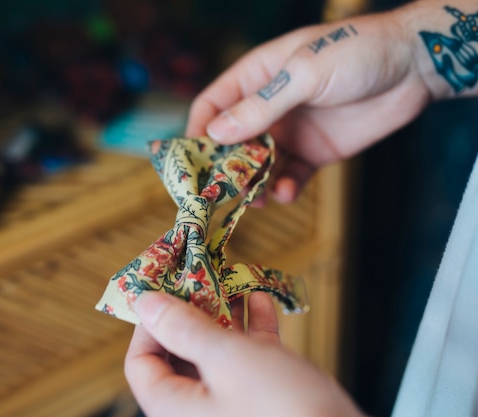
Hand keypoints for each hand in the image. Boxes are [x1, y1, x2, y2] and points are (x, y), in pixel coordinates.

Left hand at [125, 292, 364, 416]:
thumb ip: (183, 328)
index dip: (148, 323)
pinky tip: (259, 301)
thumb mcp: (226, 359)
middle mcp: (197, 410)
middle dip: (190, 311)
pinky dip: (251, 330)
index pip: (141, 362)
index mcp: (174, 409)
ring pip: (214, 353)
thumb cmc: (283, 410)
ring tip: (230, 281)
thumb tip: (145, 303)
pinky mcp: (261, 400)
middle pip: (179, 353)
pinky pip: (246, 360)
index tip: (163, 291)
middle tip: (200, 277)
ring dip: (223, 314)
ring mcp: (230, 405)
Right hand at [186, 7, 431, 202]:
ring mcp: (290, 131)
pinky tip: (286, 193)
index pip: (213, 105)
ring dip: (253, 184)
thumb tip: (216, 134)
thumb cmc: (357, 52)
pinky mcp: (313, 153)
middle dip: (225, 166)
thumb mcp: (304, 74)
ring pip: (258, 165)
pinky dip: (283, 189)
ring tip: (256, 200)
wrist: (415, 66)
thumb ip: (261, 106)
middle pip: (231, 141)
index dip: (198, 131)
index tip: (192, 161)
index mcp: (257, 77)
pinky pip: (289, 176)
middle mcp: (268, 106)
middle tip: (222, 191)